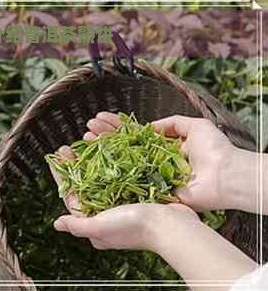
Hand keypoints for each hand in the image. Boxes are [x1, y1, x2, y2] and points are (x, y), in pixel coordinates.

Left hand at [49, 143, 199, 251]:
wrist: (175, 226)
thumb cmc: (138, 228)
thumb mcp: (102, 227)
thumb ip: (79, 225)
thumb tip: (57, 223)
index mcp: (95, 223)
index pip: (72, 196)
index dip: (62, 176)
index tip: (55, 158)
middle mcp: (106, 214)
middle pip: (84, 184)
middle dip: (74, 165)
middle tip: (66, 147)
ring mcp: (121, 204)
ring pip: (100, 176)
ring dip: (90, 159)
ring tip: (84, 142)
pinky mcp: (136, 194)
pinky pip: (118, 174)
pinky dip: (111, 160)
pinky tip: (106, 147)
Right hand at [85, 112, 259, 212]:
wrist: (225, 176)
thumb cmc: (214, 150)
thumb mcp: (195, 126)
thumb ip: (172, 123)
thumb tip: (148, 127)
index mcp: (160, 147)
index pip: (132, 134)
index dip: (116, 126)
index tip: (100, 118)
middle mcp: (151, 161)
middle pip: (122, 147)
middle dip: (104, 136)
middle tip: (88, 127)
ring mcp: (148, 176)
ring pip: (120, 162)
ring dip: (102, 149)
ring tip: (86, 137)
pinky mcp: (150, 191)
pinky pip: (127, 182)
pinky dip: (109, 174)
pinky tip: (94, 162)